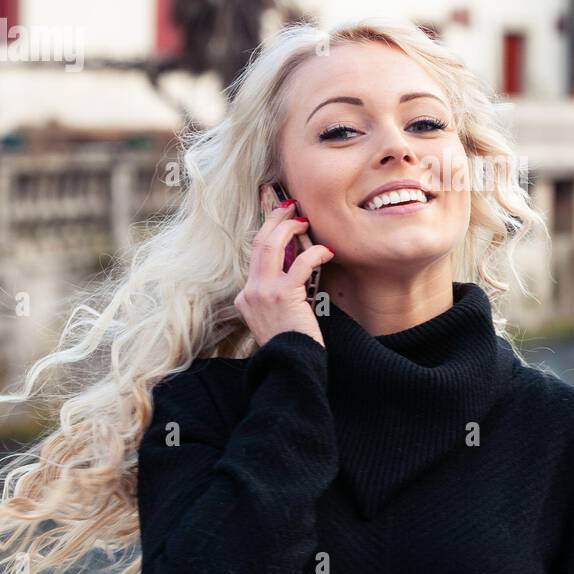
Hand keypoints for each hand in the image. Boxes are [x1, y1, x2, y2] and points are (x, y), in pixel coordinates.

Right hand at [234, 200, 334, 348]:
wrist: (289, 366)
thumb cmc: (291, 345)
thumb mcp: (276, 318)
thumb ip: (278, 296)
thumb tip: (296, 271)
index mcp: (245, 296)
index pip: (255, 256)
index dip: (269, 234)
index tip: (280, 221)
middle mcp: (249, 291)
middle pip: (259, 243)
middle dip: (274, 220)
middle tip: (289, 207)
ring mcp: (262, 292)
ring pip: (271, 245)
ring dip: (289, 228)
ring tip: (304, 220)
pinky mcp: (282, 295)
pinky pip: (299, 263)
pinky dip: (315, 253)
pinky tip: (327, 252)